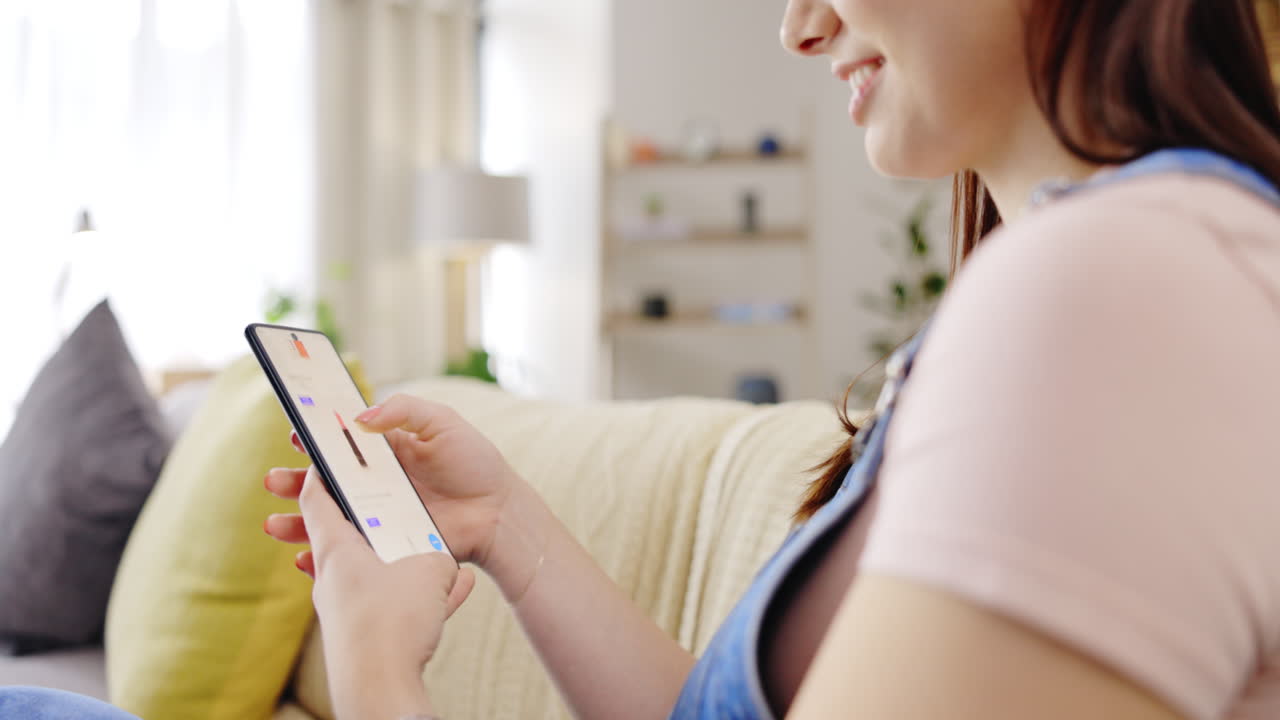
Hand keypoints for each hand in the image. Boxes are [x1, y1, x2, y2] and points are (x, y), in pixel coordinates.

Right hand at [265, 393, 544, 597]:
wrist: (500, 514)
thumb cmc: (475, 463)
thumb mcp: (444, 424)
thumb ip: (405, 411)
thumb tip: (360, 415)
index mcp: (385, 451)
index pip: (340, 444)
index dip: (315, 440)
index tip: (295, 436)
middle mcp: (375, 483)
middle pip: (324, 484)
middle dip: (294, 483)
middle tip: (273, 482)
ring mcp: (378, 516)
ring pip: (328, 520)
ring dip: (297, 523)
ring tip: (273, 526)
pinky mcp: (386, 545)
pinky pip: (348, 552)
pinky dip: (323, 558)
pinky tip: (304, 560)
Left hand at [295, 466, 473, 718]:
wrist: (383, 690)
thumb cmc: (395, 620)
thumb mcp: (430, 568)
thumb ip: (435, 552)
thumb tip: (441, 562)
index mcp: (336, 550)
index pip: (316, 498)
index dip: (321, 472)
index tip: (330, 455)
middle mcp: (333, 578)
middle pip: (349, 535)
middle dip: (376, 520)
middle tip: (393, 502)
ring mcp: (346, 610)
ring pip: (378, 573)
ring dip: (407, 563)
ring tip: (443, 560)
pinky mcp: (364, 638)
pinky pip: (395, 606)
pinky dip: (420, 597)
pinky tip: (457, 593)